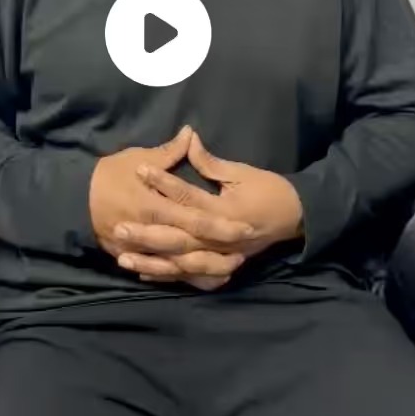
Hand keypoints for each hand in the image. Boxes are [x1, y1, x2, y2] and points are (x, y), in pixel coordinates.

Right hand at [89, 126, 248, 287]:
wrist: (74, 198)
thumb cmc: (109, 175)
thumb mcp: (137, 157)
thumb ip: (168, 152)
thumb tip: (190, 133)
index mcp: (155, 206)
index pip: (196, 219)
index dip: (223, 225)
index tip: (247, 227)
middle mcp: (151, 232)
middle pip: (192, 247)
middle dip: (220, 252)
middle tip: (247, 254)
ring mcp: (142, 250)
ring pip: (180, 266)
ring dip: (206, 269)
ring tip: (232, 268)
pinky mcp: (136, 259)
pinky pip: (164, 275)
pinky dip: (184, 278)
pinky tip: (203, 279)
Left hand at [130, 131, 303, 280]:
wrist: (295, 217)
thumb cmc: (268, 190)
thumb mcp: (241, 172)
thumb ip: (210, 162)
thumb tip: (188, 138)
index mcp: (225, 211)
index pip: (188, 197)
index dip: (163, 183)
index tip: (139, 171)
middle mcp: (221, 238)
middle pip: (179, 238)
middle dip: (147, 235)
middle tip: (118, 227)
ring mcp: (221, 257)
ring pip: (181, 264)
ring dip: (152, 262)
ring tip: (123, 259)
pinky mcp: (220, 267)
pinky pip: (190, 277)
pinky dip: (168, 276)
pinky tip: (143, 274)